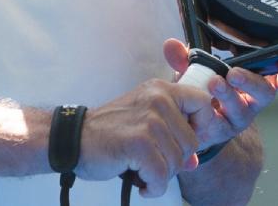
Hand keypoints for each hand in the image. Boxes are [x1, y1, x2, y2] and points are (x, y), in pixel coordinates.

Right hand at [76, 78, 214, 197]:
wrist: (73, 139)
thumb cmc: (109, 132)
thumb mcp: (145, 122)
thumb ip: (172, 136)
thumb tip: (194, 161)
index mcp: (161, 90)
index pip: (204, 103)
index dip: (202, 126)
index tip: (183, 142)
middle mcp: (158, 100)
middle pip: (192, 142)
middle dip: (175, 161)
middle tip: (152, 162)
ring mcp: (149, 120)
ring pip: (178, 162)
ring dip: (161, 176)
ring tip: (142, 171)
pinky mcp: (138, 143)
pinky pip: (161, 176)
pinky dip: (153, 187)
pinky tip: (141, 184)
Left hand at [163, 39, 277, 148]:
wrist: (186, 121)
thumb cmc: (199, 89)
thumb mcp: (193, 70)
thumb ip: (184, 58)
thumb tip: (171, 44)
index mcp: (251, 82)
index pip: (276, 78)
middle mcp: (249, 101)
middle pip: (263, 93)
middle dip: (251, 81)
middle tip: (234, 73)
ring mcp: (235, 118)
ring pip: (242, 109)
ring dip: (229, 95)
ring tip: (215, 83)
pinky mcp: (219, 131)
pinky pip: (218, 126)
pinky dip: (209, 120)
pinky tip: (204, 116)